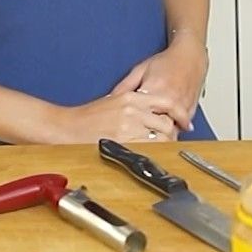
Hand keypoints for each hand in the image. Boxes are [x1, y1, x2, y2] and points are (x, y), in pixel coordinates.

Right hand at [55, 91, 180, 143]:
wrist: (66, 126)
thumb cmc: (87, 117)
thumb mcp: (115, 101)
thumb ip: (136, 105)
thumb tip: (153, 112)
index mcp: (132, 97)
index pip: (166, 102)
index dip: (179, 114)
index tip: (185, 122)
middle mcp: (133, 109)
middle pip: (167, 122)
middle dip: (171, 133)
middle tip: (171, 140)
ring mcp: (128, 125)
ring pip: (159, 137)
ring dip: (163, 144)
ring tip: (160, 148)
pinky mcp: (122, 140)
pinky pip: (147, 148)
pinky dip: (152, 151)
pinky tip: (149, 154)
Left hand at [111, 41, 206, 133]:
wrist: (190, 57)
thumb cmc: (166, 62)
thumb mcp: (140, 70)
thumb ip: (124, 87)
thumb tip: (108, 100)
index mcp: (155, 88)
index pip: (142, 114)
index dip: (133, 126)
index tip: (124, 132)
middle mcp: (171, 98)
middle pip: (158, 126)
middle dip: (147, 135)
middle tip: (136, 141)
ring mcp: (183, 106)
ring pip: (172, 129)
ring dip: (161, 136)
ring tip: (150, 141)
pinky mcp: (191, 110)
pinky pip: (182, 127)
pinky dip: (174, 131)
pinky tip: (166, 135)